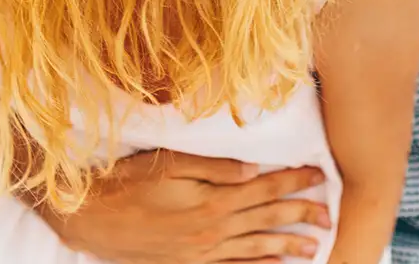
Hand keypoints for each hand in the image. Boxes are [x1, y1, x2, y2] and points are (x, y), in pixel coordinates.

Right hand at [46, 150, 330, 263]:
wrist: (90, 218)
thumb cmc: (127, 183)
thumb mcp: (171, 164)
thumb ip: (215, 167)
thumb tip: (253, 168)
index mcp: (212, 201)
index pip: (265, 187)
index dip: (294, 180)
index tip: (319, 175)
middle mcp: (213, 231)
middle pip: (267, 219)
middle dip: (300, 214)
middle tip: (328, 212)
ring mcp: (202, 253)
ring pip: (256, 247)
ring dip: (287, 245)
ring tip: (314, 245)